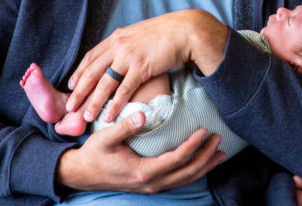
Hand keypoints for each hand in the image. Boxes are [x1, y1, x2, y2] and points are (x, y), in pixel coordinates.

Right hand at [56, 111, 225, 192]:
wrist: (81, 174)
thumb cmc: (93, 154)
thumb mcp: (105, 137)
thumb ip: (125, 126)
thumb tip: (144, 114)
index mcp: (142, 172)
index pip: (177, 159)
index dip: (193, 145)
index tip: (204, 131)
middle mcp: (150, 183)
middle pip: (187, 173)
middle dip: (206, 157)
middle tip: (219, 140)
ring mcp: (151, 187)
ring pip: (185, 180)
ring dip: (204, 167)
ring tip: (220, 154)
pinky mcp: (150, 186)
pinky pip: (178, 181)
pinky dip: (193, 172)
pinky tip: (202, 163)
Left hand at [66, 9, 227, 123]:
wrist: (185, 30)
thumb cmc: (166, 33)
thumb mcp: (140, 34)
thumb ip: (127, 43)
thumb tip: (120, 54)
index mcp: (117, 37)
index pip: (91, 57)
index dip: (80, 72)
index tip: (71, 85)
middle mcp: (118, 46)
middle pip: (92, 72)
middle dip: (79, 91)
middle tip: (69, 107)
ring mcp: (129, 57)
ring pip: (105, 84)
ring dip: (93, 102)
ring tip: (85, 117)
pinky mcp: (141, 67)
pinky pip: (123, 90)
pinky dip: (114, 105)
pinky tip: (108, 117)